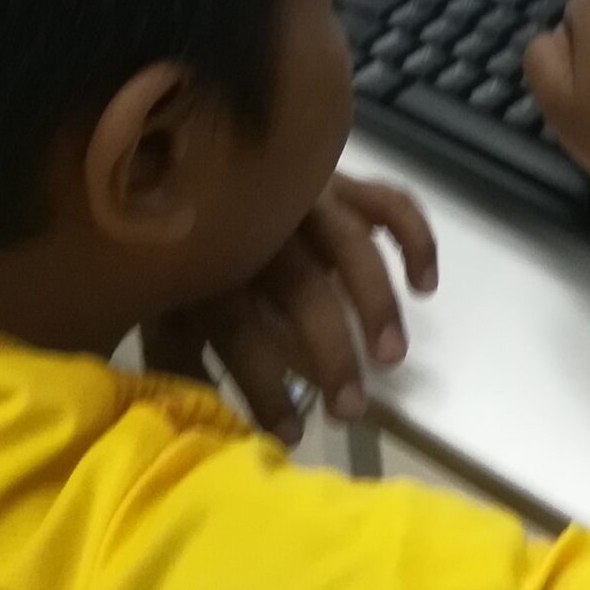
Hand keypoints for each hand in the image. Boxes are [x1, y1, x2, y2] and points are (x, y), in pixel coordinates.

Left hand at [140, 176, 436, 442]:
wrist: (184, 153)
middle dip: (332, 353)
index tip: (291, 436)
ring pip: (352, 245)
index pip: (241, 333)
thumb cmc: (178, 248)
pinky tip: (425, 285)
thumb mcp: (165, 305)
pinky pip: (389, 201)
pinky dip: (415, 238)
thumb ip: (181, 360)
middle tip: (353, 409)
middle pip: (303, 291)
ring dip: (377, 303)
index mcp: (212, 262)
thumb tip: (204, 424)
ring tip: (393, 358)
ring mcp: (306, 196)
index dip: (265, 388)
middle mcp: (262, 225)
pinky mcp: (340, 179)